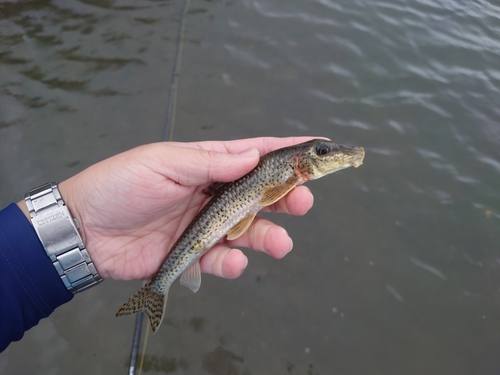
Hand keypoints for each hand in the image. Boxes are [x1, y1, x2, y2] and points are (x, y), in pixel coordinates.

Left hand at [23, 137, 315, 280]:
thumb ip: (210, 162)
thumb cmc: (121, 185)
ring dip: (269, 236)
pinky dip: (232, 262)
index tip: (316, 147)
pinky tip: (231, 260)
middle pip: (261, 194)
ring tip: (280, 244)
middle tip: (304, 203)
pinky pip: (222, 259)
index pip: (254, 153)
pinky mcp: (195, 253)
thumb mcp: (165, 163)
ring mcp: (206, 224)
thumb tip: (253, 155)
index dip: (286, 150)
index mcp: (208, 164)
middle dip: (286, 198)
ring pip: (249, 230)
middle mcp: (213, 193)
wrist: (86, 230)